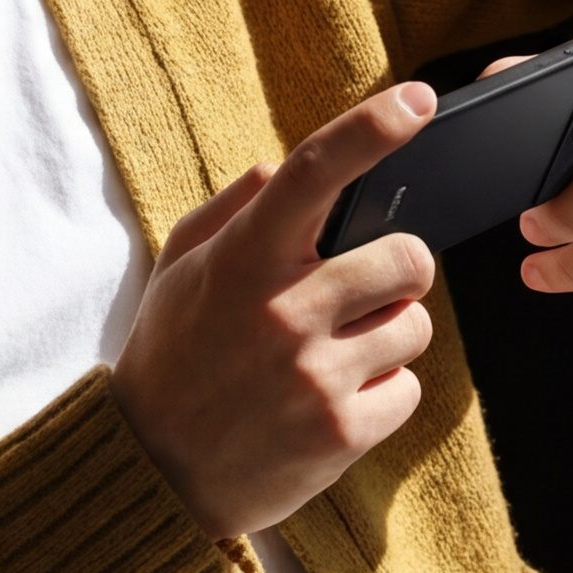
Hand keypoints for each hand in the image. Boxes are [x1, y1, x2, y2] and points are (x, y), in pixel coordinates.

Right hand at [110, 84, 441, 539]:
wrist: (154, 472)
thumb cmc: (171, 356)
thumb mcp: (179, 267)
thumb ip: (234, 208)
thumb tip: (288, 167)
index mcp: (243, 259)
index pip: (314, 172)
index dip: (372, 128)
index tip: (417, 101)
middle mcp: (284, 312)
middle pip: (407, 258)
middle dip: (398, 268)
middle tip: (364, 287)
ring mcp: (316, 376)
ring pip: (415, 325)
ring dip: (389, 333)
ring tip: (336, 352)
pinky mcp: (342, 433)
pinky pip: (409, 388)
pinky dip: (383, 391)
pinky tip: (334, 399)